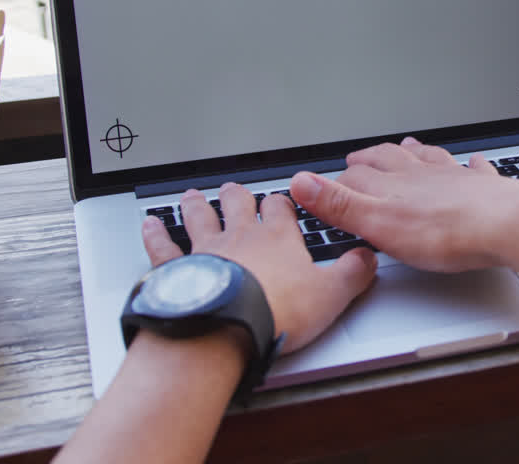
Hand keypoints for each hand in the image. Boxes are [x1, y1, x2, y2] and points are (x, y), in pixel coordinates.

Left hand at [141, 182, 376, 352]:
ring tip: (192, 196)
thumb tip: (368, 258)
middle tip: (235, 190)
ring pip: (199, 217)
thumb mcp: (332, 294)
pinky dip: (155, 234)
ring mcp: (206, 250)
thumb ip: (354, 273)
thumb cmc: (278, 311)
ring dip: (196, 205)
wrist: (229, 327)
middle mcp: (240, 236)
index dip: (283, 204)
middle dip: (237, 195)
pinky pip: (163, 246)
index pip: (282, 208)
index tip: (283, 203)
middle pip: (238, 204)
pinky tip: (149, 225)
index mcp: (278, 238)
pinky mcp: (177, 269)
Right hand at [288, 137, 518, 272]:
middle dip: (373, 159)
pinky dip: (471, 165)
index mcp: (394, 184)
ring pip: (430, 159)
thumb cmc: (446, 231)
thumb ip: (340, 205)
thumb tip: (300, 184)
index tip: (324, 183)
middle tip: (360, 157)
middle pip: (392, 160)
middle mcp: (423, 174)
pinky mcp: (487, 189)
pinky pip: (476, 170)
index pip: (357, 177)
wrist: (507, 225)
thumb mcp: (379, 224)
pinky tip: (473, 161)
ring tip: (407, 146)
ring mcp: (456, 178)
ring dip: (416, 153)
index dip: (338, 182)